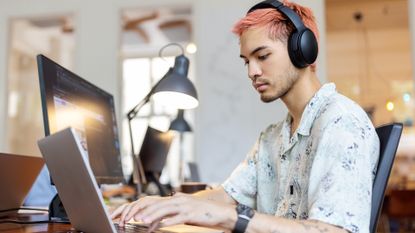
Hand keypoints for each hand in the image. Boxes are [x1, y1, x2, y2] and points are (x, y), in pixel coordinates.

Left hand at [110, 192, 233, 228]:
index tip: (135, 214)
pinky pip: (177, 218)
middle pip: (159, 205)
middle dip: (145, 212)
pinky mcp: (191, 214)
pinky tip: (160, 225)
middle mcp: (180, 200)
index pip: (158, 203)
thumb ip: (174, 212)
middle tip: (134, 217)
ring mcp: (185, 207)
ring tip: (142, 221)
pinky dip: (168, 222)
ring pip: (165, 210)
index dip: (146, 208)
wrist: (220, 212)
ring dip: (152, 216)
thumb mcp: (187, 210)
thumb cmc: (203, 213)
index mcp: (177, 199)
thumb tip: (162, 219)